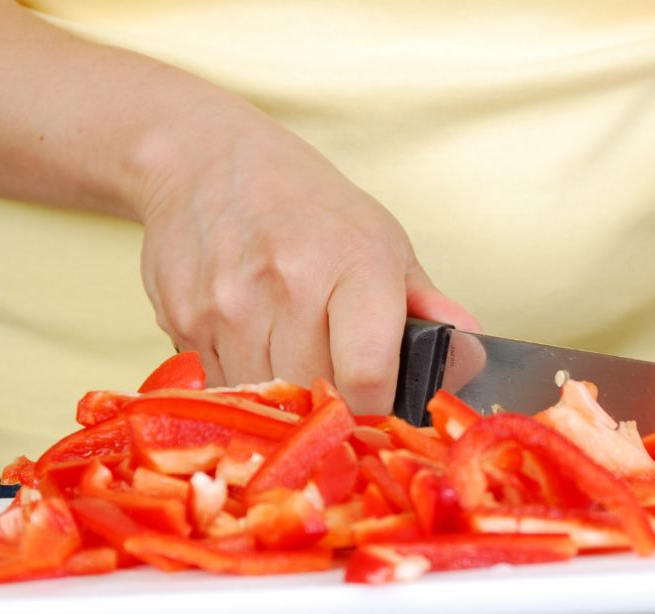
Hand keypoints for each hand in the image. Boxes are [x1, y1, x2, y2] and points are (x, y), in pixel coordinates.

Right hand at [135, 111, 478, 412]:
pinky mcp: (185, 323)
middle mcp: (289, 286)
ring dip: (283, 403)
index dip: (379, 410)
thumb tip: (470, 354)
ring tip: (293, 363)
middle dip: (332, 409)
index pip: (370, 377)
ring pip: (265, 403)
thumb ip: (425, 304)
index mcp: (355, 264)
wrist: (204, 160)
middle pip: (316, 399)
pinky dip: (243, 386)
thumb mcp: (380, 238)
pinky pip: (222, 387)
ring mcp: (229, 307)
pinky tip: (252, 348)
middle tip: (337, 392)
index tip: (381, 412)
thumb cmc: (305, 204)